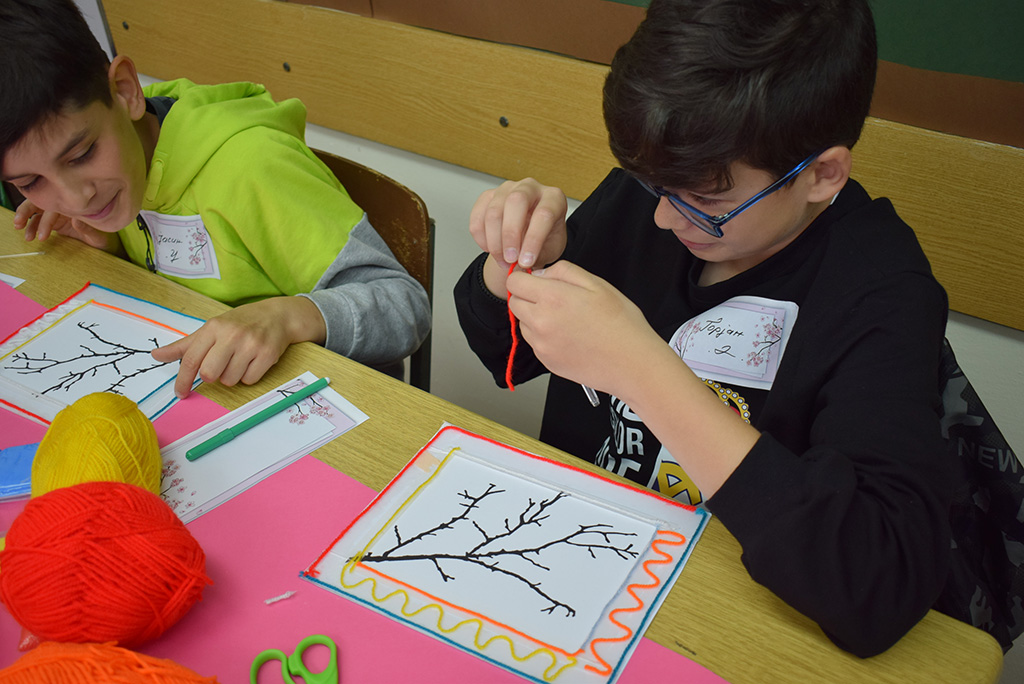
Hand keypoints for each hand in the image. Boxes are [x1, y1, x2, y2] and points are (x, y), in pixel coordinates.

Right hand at [13, 199, 115, 250]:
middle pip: (43, 202)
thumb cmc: (103, 238)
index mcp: (76, 205)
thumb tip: (76, 220)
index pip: (57, 205)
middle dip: (28, 210)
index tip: (43, 234)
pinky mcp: (54, 221)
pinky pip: (38, 220)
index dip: (47, 218)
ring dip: (26, 218)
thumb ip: (88, 229)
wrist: (104, 243)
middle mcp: (65, 206)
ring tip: (20, 230)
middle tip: (19, 223)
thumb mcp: (99, 236)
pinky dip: (32, 226)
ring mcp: (58, 212)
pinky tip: (29, 235)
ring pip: (37, 209)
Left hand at [152, 296, 325, 397]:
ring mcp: (251, 345)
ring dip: (232, 376)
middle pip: (209, 373)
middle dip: (212, 376)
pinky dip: (248, 376)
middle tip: (220, 366)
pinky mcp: (268, 355)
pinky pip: (249, 380)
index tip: (180, 393)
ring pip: (230, 380)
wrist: (277, 315)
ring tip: (239, 360)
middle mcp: (232, 335)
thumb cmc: (240, 323)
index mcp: (213, 328)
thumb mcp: (211, 329)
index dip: (183, 380)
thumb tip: (156, 356)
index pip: (191, 359)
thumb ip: (184, 346)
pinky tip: (253, 362)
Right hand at [469, 178, 567, 296]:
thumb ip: (538, 254)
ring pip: (493, 211)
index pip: (543, 214)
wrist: (530, 235)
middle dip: (510, 234)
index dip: (533, 240)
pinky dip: (481, 238)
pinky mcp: (488, 196)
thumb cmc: (545, 239)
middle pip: (516, 201)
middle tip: (510, 258)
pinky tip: (491, 249)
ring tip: (502, 260)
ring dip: (495, 241)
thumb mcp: (550, 249)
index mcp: (553, 197)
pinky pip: (478, 217)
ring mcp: (507, 189)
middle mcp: (530, 188)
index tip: (526, 261)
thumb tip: (522, 263)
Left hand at [511, 261, 759, 496]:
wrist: (633, 364)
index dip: (524, 277)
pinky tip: (570, 336)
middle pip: (514, 302)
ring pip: (523, 323)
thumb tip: (540, 274)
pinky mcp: (547, 361)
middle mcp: (540, 322)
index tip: (537, 280)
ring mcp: (541, 345)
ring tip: (566, 319)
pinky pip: (535, 343)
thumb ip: (563, 272)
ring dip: (535, 317)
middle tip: (554, 298)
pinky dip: (545, 337)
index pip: (514, 281)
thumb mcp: (597, 284)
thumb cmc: (621, 322)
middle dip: (527, 296)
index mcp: (552, 297)